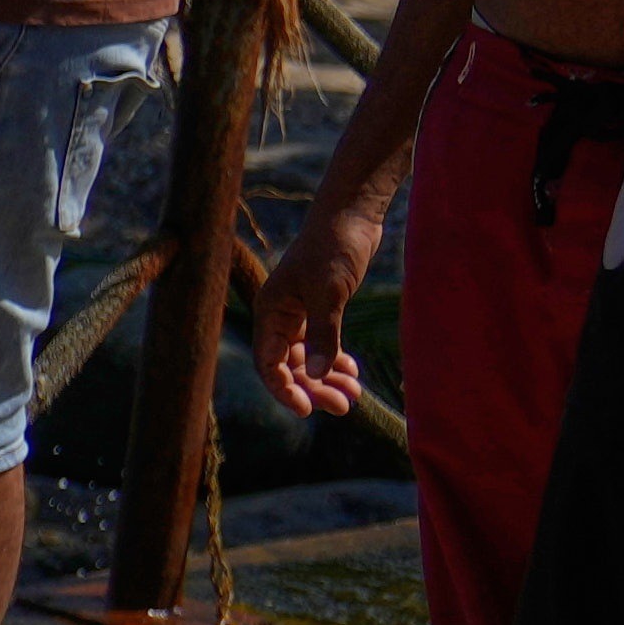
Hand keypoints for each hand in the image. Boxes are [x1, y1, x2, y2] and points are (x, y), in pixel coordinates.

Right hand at [252, 183, 388, 422]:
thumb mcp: (330, 292)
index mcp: (271, 312)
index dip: (284, 389)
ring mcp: (300, 313)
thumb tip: (318, 376)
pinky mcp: (320, 308)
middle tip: (343, 406)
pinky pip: (322, 345)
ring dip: (328, 378)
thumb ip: (324, 334)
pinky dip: (336, 360)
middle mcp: (280, 316)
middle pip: (290, 367)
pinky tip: (353, 370)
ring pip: (308, 359)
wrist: (353, 214)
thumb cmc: (335, 247)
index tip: (307, 410)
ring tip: (354, 394)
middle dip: (314, 388)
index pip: (269, 363)